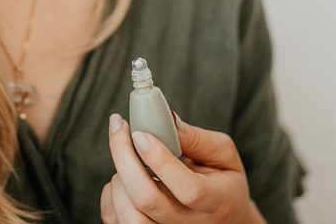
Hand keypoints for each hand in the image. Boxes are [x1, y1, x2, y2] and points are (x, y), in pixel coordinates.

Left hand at [101, 111, 262, 222]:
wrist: (223, 218)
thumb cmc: (223, 182)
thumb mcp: (224, 155)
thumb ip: (197, 139)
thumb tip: (168, 121)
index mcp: (216, 202)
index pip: (188, 190)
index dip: (161, 161)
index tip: (141, 134)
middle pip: (147, 200)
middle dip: (125, 158)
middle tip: (119, 127)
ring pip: (128, 214)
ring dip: (119, 178)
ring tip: (128, 158)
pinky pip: (115, 219)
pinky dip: (111, 194)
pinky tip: (124, 178)